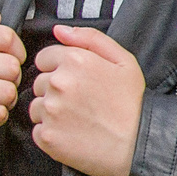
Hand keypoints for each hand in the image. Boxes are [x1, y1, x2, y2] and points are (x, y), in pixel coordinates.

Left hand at [30, 24, 145, 175]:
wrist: (140, 145)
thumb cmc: (133, 103)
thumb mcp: (123, 61)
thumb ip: (89, 38)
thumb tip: (59, 30)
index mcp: (74, 60)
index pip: (44, 58)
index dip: (59, 69)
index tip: (77, 82)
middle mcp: (57, 83)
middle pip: (39, 82)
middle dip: (55, 90)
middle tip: (82, 102)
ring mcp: (50, 111)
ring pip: (36, 106)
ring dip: (50, 112)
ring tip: (78, 119)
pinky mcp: (47, 136)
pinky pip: (37, 130)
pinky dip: (51, 133)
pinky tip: (72, 134)